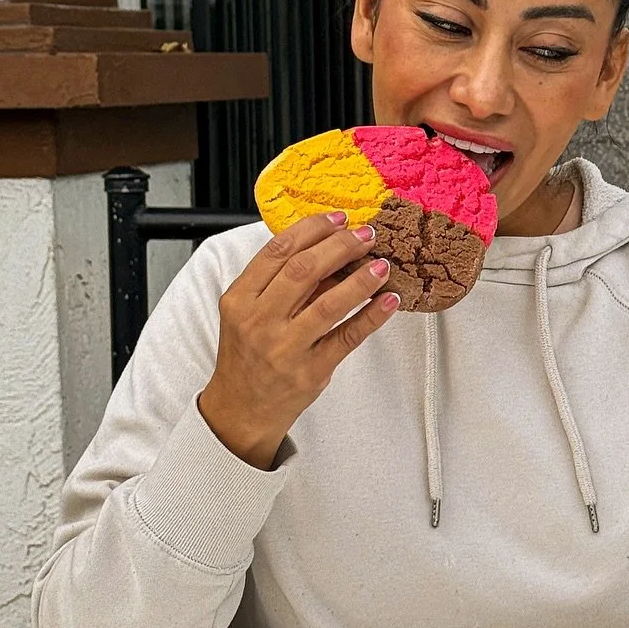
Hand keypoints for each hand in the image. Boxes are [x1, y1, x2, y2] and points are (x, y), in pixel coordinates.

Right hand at [198, 212, 398, 467]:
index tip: (338, 218)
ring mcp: (285, 348)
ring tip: (382, 264)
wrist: (241, 408)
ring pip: (328, 303)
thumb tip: (327, 247)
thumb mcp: (248, 314)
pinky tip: (388, 301)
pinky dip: (371, 316)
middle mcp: (259, 321)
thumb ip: (278, 283)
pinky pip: (348, 337)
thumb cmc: (249, 354)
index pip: (277, 251)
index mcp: (240, 299)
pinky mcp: (310, 371)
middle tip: (367, 235)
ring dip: (361, 280)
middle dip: (340, 247)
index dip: (311, 229)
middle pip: (304, 271)